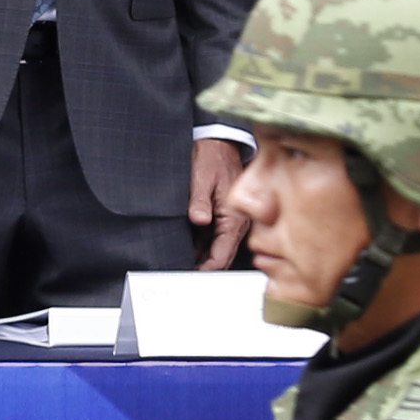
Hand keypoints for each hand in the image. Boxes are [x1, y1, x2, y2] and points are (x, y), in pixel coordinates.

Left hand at [191, 138, 247, 269]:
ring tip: (181, 264)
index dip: (207, 269)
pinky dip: (204, 246)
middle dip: (204, 268)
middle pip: (222, 256)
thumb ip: (200, 201)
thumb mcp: (202, 177)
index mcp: (235, 216)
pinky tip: (188, 248)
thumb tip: (199, 220)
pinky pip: (216, 238)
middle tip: (182, 275)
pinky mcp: (225, 216)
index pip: (222, 254)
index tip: (190, 277)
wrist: (220, 142)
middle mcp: (237, 222)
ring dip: (203, 258)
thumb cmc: (214, 156)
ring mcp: (232, 220)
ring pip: (219, 249)